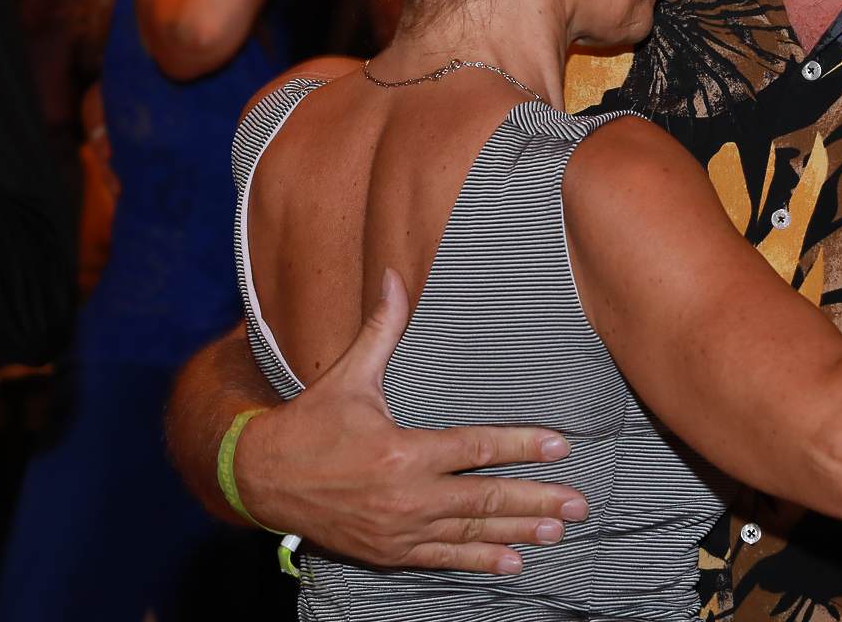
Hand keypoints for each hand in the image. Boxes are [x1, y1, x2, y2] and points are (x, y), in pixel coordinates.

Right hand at [235, 269, 588, 573]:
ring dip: (518, 532)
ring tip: (558, 531)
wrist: (261, 481)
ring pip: (471, 533)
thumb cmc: (310, 424)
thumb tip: (395, 276)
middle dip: (536, 500)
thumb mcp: (348, 376)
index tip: (561, 445)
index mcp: (402, 450)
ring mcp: (400, 530)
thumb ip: (382, 329)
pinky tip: (513, 564)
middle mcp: (407, 496)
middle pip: (485, 498)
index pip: (476, 448)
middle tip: (580, 503)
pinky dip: (479, 561)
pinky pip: (443, 560)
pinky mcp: (390, 553)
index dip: (522, 446)